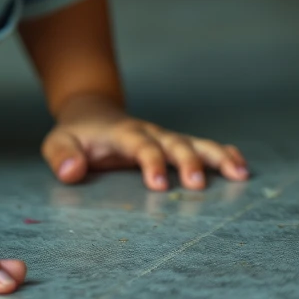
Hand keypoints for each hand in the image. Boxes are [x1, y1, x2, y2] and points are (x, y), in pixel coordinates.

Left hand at [43, 93, 249, 191]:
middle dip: (188, 162)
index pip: (140, 145)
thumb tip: (72, 172)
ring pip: (194, 143)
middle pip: (173, 143)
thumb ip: (61, 156)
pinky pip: (201, 146)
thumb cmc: (76, 135)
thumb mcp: (57, 143)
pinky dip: (222, 153)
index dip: (150, 162)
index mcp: (122, 133)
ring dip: (216, 157)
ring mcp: (164, 138)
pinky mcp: (174, 145)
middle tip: (198, 186)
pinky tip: (241, 166)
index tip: (158, 185)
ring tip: (239, 173)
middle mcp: (149, 132)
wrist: (91, 113)